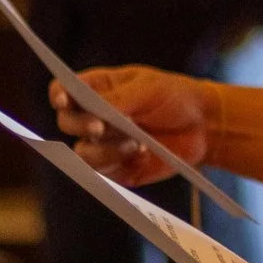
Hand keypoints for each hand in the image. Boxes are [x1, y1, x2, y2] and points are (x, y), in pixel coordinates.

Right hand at [53, 65, 213, 187]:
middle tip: (101, 127)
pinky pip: (101, 173)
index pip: (64, 91)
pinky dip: (117, 164)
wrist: (203, 127)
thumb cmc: (175, 98)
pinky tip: (140, 155)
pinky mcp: (115, 168)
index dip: (59, 96)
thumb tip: (93, 109)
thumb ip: (119, 99)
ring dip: (105, 149)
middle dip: (81, 125)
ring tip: (137, 143)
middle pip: (66, 123)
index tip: (65, 101)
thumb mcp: (149, 90)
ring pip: (82, 152)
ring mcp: (103, 144)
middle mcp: (94, 117)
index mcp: (97, 90)